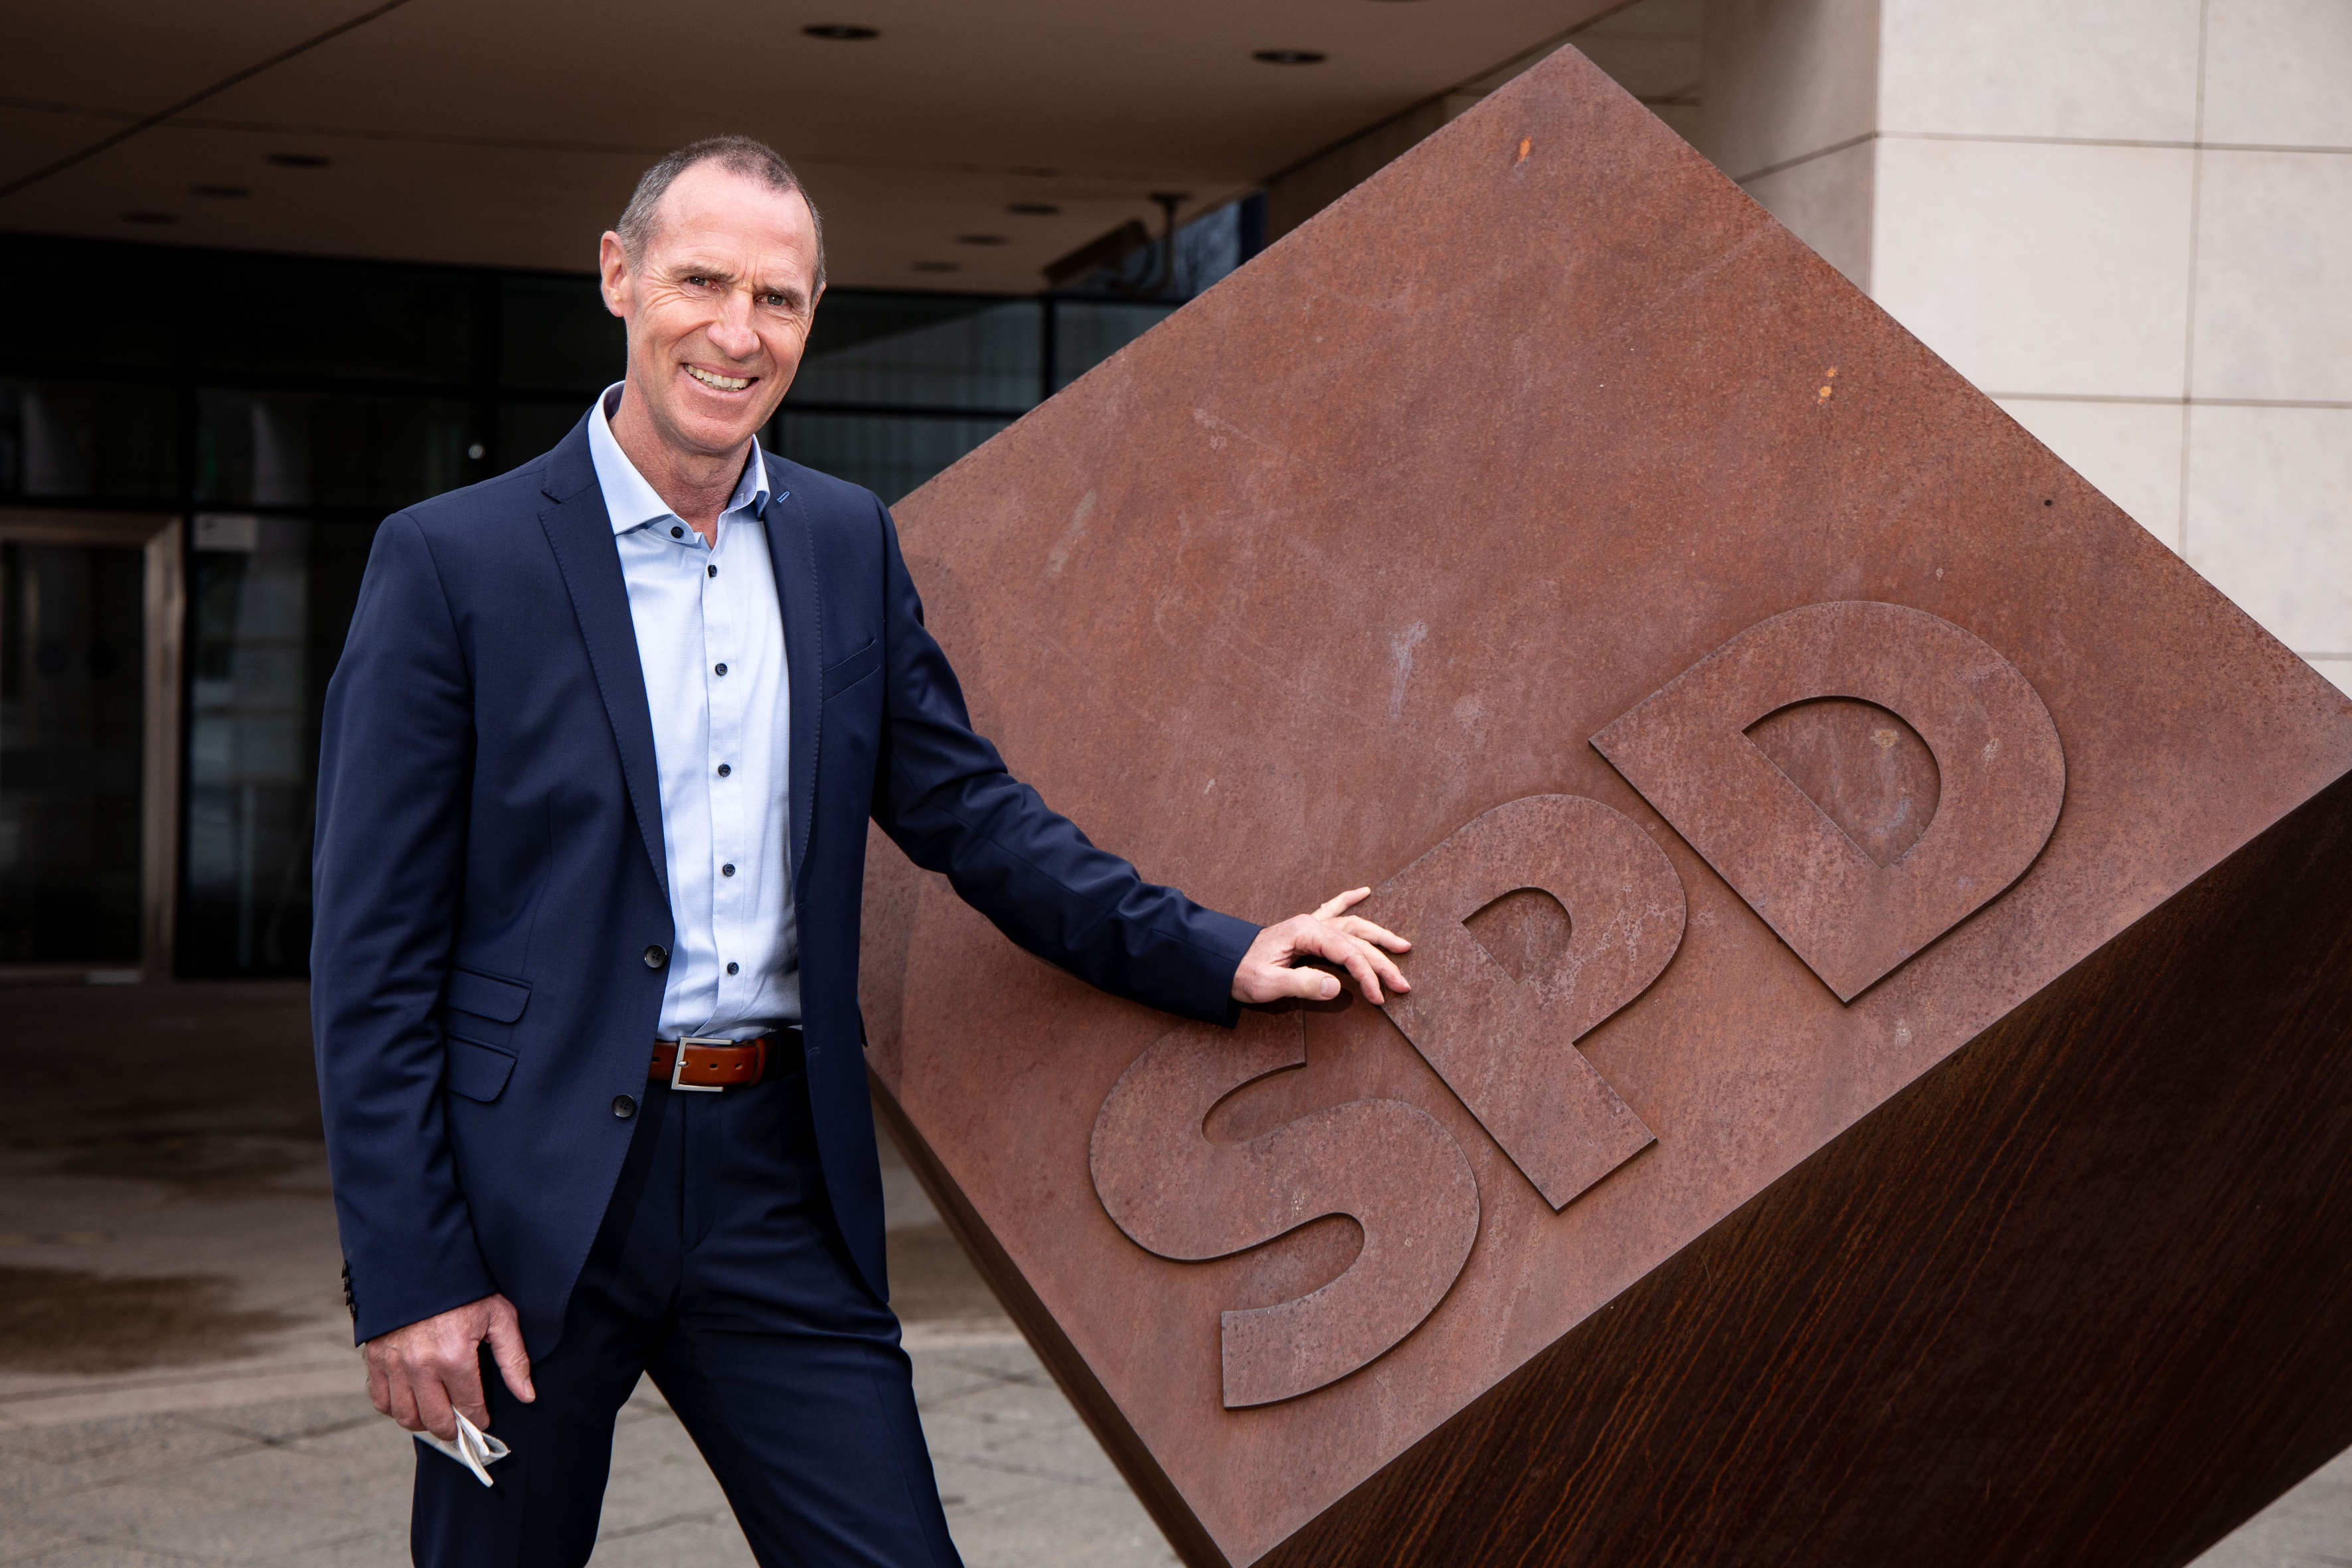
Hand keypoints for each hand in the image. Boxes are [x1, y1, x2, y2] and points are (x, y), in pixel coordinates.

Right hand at [363, 1292, 534, 1440]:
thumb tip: (527, 1395)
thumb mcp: (499, 1317)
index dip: (478, 1419)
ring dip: (423, 1422)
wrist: (422, 1263)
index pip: (469, 1408)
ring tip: (437, 1414)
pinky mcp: (376, 1359)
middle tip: (460, 1426)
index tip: (482, 1421)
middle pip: (436, 1420)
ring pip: (406, 1416)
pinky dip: (395, 1408)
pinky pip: (381, 1401)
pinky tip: (412, 1401)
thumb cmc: (465, 1290)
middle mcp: (421, 1366)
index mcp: (455, 1356)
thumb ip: (514, 1359)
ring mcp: (395, 1364)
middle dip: (453, 1429)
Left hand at [1231, 888, 1411, 1005]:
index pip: (1347, 953)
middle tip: (1403, 985)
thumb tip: (1337, 987)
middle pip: (1357, 941)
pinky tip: (1363, 891)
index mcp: (1305, 933)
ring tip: (1403, 947)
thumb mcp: (1268, 984)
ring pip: (1354, 926)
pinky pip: (1332, 909)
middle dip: (1382, 963)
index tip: (1378, 997)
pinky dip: (1348, 899)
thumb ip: (1302, 984)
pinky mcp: (1305, 929)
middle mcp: (1311, 924)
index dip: (1367, 975)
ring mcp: (1309, 924)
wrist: (1221, 962)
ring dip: (1379, 937)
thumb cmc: (1242, 973)